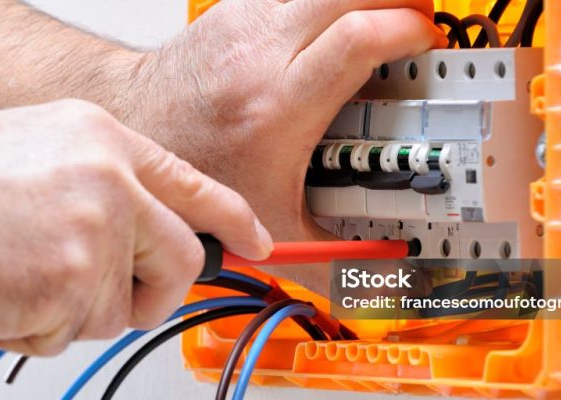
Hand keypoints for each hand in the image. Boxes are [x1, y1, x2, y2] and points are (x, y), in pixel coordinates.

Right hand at [0, 99, 271, 354]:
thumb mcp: (39, 150)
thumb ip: (103, 180)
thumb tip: (144, 223)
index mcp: (104, 141)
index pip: (194, 184)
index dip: (232, 218)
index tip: (256, 242)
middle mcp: (112, 182)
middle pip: (180, 259)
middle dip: (154, 292)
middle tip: (116, 296)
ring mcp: (98, 234)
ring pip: (122, 307)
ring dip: (76, 310)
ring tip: (25, 278)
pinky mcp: (76, 287)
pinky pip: (77, 332)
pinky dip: (42, 329)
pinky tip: (5, 294)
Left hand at [122, 0, 445, 290]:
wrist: (134, 128)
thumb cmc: (191, 170)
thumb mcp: (270, 225)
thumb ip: (330, 258)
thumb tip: (377, 279)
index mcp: (277, 107)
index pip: (358, 39)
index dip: (408, 32)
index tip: (426, 47)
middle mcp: (260, 54)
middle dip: (397, 0)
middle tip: (416, 24)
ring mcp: (245, 25)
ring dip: (361, 0)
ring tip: (381, 23)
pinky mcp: (235, 12)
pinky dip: (326, 3)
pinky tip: (332, 27)